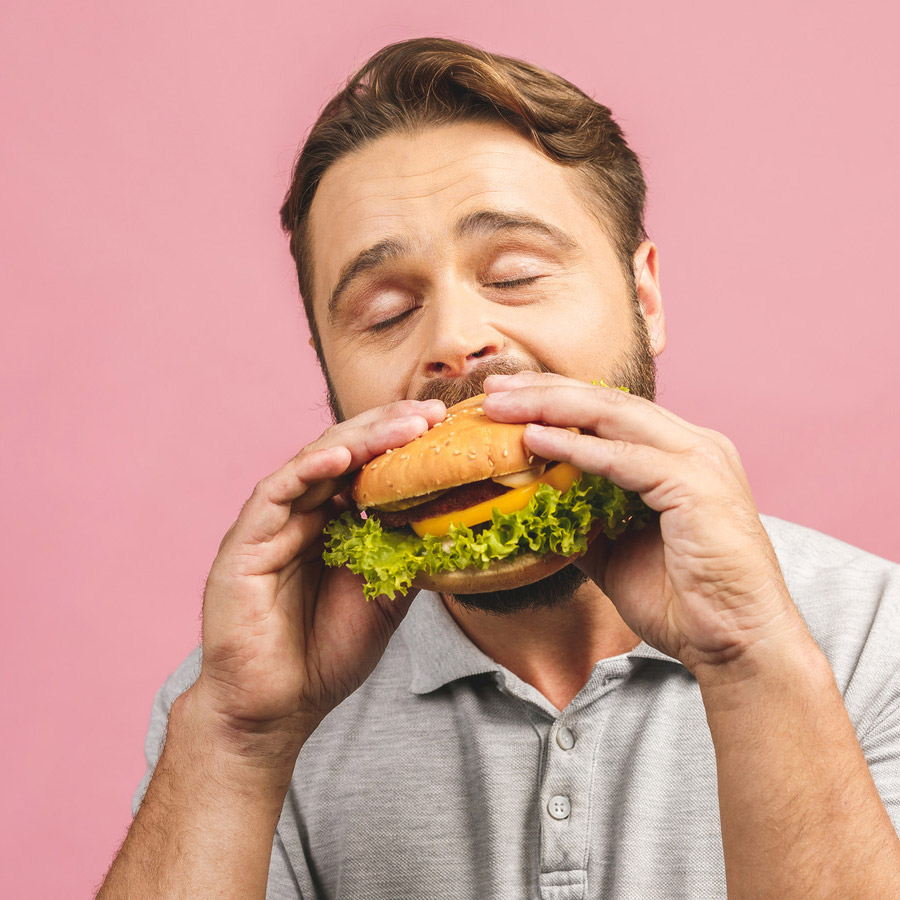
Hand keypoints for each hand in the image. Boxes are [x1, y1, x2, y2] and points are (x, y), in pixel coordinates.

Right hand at [193, 398, 446, 752]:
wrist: (277, 708)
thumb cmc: (326, 653)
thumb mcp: (385, 597)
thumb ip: (405, 555)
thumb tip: (450, 520)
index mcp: (330, 523)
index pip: (367, 468)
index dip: (402, 445)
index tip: (445, 430)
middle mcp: (300, 514)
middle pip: (345, 454)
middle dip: (388, 430)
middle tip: (432, 415)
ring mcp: (271, 524)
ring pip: (315, 463)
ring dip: (360, 441)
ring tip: (404, 427)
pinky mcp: (245, 541)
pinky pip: (277, 493)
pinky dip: (310, 470)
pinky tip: (345, 458)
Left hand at [482, 372, 806, 673]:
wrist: (736, 645)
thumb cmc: (683, 601)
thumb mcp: (614, 550)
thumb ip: (580, 518)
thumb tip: (533, 504)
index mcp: (679, 454)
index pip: (608, 411)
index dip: (554, 398)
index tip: (505, 396)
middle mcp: (694, 445)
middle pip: (607, 401)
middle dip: (544, 390)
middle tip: (493, 387)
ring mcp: (700, 460)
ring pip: (613, 416)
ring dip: (551, 407)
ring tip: (501, 406)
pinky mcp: (696, 484)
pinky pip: (625, 458)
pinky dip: (577, 447)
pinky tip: (536, 440)